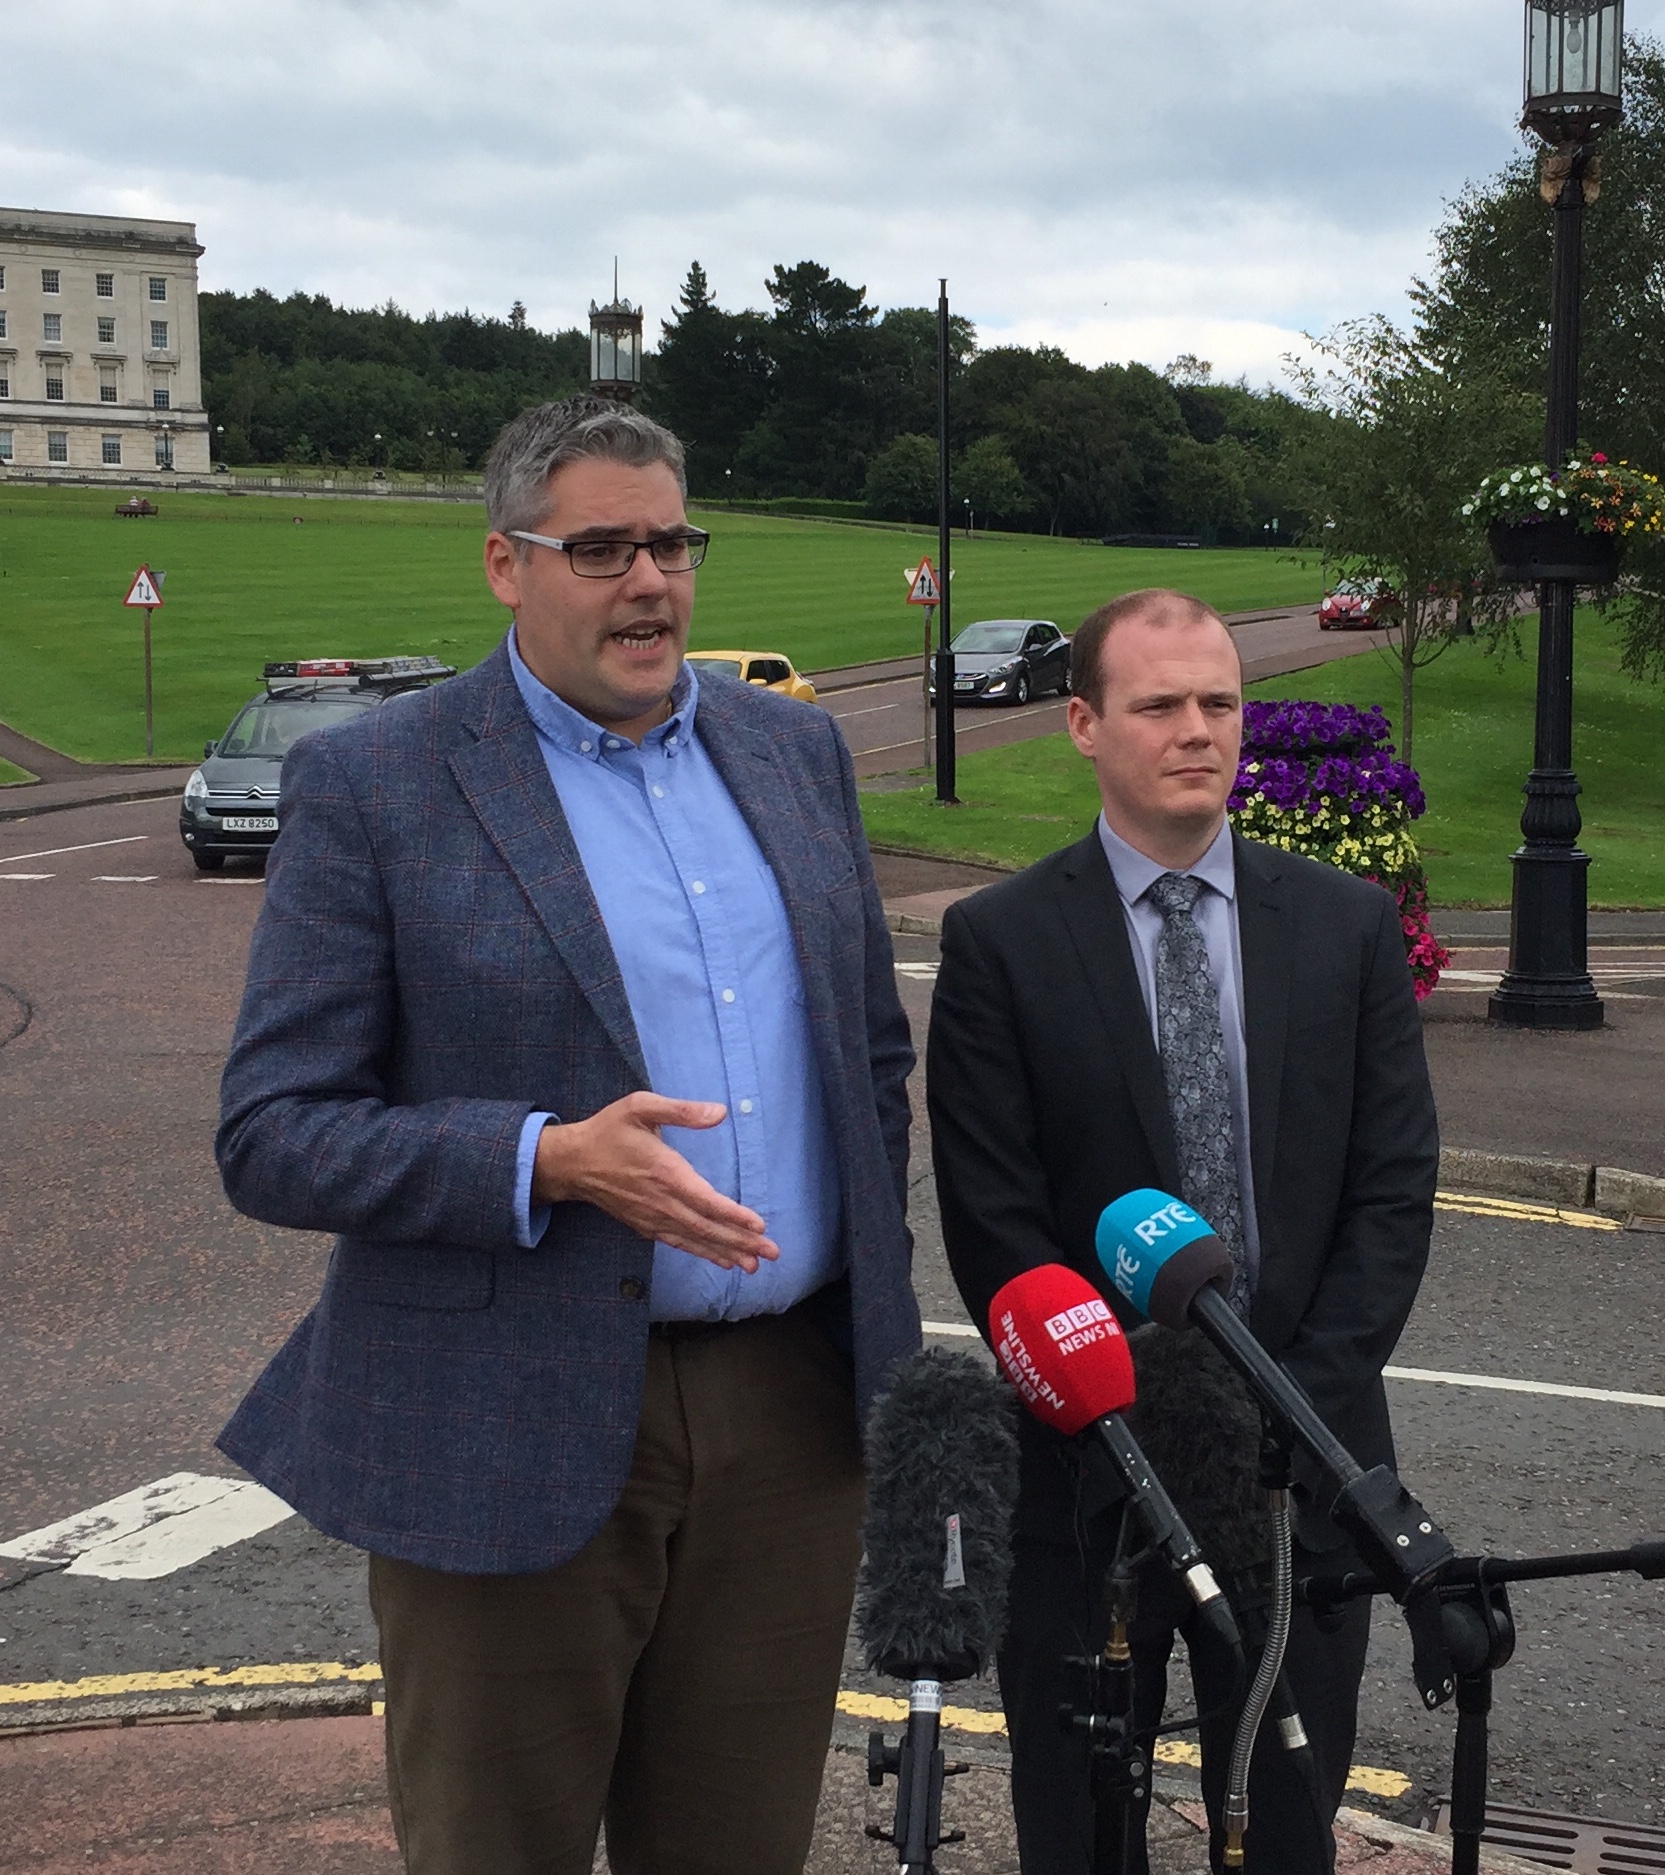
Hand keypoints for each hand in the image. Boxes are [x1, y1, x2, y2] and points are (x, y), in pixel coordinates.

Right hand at [531, 1093, 778, 1272]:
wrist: (573, 1162)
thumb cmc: (609, 1131)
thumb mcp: (640, 1107)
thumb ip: (681, 1110)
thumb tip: (720, 1111)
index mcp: (665, 1172)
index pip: (706, 1201)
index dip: (733, 1215)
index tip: (759, 1226)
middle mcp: (661, 1201)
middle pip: (707, 1227)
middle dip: (741, 1242)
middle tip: (771, 1254)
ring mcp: (653, 1217)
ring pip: (695, 1240)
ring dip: (727, 1253)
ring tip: (754, 1266)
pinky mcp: (646, 1226)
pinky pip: (679, 1243)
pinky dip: (703, 1253)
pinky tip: (723, 1261)